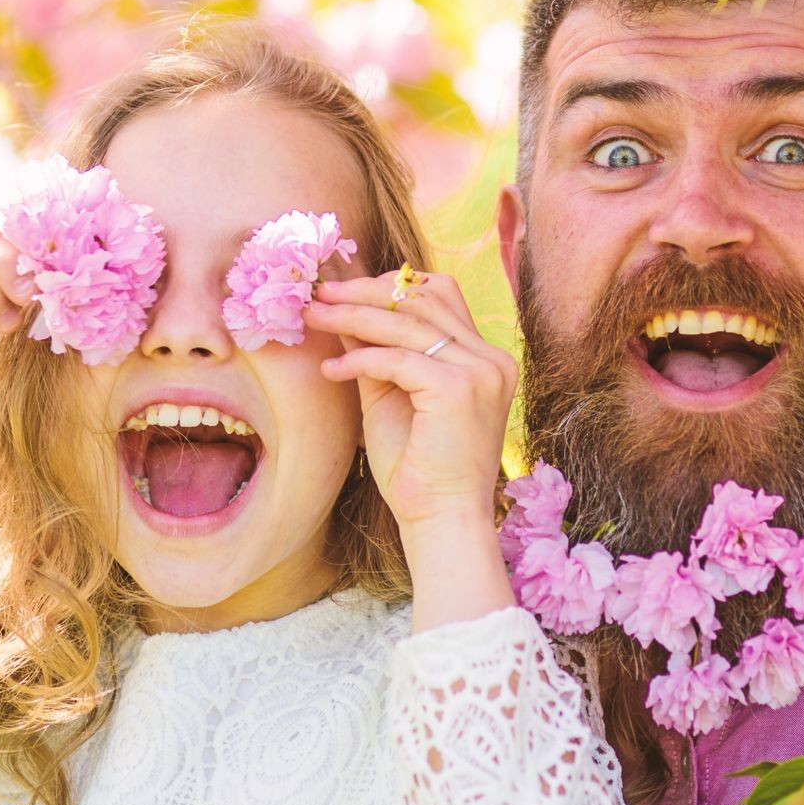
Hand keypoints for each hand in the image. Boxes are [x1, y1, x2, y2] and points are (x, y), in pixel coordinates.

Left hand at [306, 270, 515, 534]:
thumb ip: (374, 352)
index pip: (441, 295)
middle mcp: (490, 359)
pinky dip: (358, 360)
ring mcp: (480, 372)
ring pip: (406, 323)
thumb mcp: (391, 396)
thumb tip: (342, 311)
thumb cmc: (417, 469)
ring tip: (313, 317)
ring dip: (352, 316)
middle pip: (423, 299)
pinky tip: (330, 371)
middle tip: (318, 294)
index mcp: (485, 358)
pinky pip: (396, 359)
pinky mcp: (458, 389)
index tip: (343, 291)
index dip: (391, 285)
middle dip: (364, 292)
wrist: (441, 519)